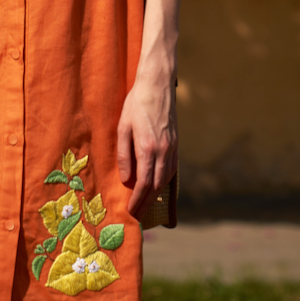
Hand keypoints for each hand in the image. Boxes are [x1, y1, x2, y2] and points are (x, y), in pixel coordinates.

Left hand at [116, 77, 177, 220]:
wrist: (158, 85)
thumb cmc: (136, 103)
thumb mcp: (123, 127)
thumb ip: (124, 155)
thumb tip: (126, 179)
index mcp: (148, 148)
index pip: (144, 183)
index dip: (138, 200)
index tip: (131, 212)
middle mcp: (164, 151)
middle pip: (157, 186)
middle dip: (147, 203)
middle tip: (137, 215)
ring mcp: (173, 148)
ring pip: (166, 180)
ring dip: (157, 196)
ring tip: (147, 206)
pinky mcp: (177, 144)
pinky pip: (172, 170)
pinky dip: (166, 183)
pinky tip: (160, 189)